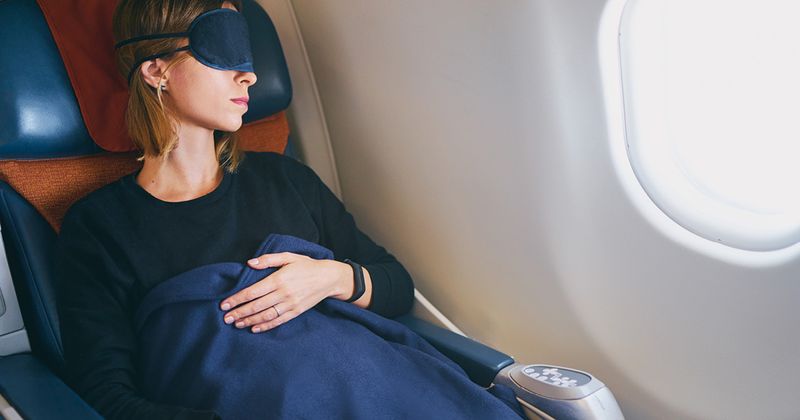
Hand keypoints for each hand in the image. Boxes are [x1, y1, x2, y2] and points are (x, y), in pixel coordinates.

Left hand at [219, 252, 350, 332]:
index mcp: (279, 279)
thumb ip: (268, 260)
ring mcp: (290, 304)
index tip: (224, 304)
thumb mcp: (289, 256)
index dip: (237, 299)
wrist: (329, 278)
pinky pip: (278, 321)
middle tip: (225, 318)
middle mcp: (284, 293)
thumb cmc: (307, 265)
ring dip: (249, 321)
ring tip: (236, 324)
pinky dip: (265, 326)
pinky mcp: (296, 311)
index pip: (253, 291)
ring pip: (266, 315)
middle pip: (257, 305)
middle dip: (239, 312)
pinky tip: (254, 328)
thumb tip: (249, 263)